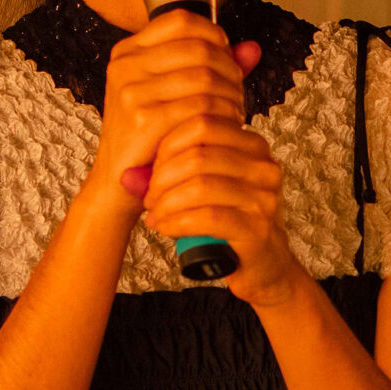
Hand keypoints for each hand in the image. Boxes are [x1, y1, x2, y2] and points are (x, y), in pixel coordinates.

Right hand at [90, 11, 253, 207]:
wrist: (117, 184)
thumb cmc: (148, 137)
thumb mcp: (175, 93)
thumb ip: (214, 66)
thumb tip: (253, 48)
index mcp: (128, 52)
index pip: (182, 20)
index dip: (215, 35)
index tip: (227, 57)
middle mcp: (125, 65)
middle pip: (200, 48)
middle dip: (230, 69)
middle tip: (237, 92)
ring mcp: (131, 90)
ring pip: (206, 76)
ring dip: (231, 94)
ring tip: (233, 111)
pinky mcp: (143, 118)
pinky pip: (202, 106)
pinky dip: (223, 115)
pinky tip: (224, 127)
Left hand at [141, 106, 306, 306]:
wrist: (263, 265)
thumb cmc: (229, 221)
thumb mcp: (207, 187)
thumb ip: (172, 173)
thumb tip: (127, 175)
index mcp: (253, 146)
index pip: (203, 124)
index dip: (169, 145)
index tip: (153, 169)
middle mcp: (264, 167)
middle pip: (198, 154)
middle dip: (163, 177)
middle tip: (150, 197)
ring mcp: (263, 198)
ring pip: (200, 186)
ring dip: (167, 202)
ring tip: (155, 214)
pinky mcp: (257, 228)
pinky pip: (207, 217)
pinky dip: (177, 222)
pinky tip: (165, 227)